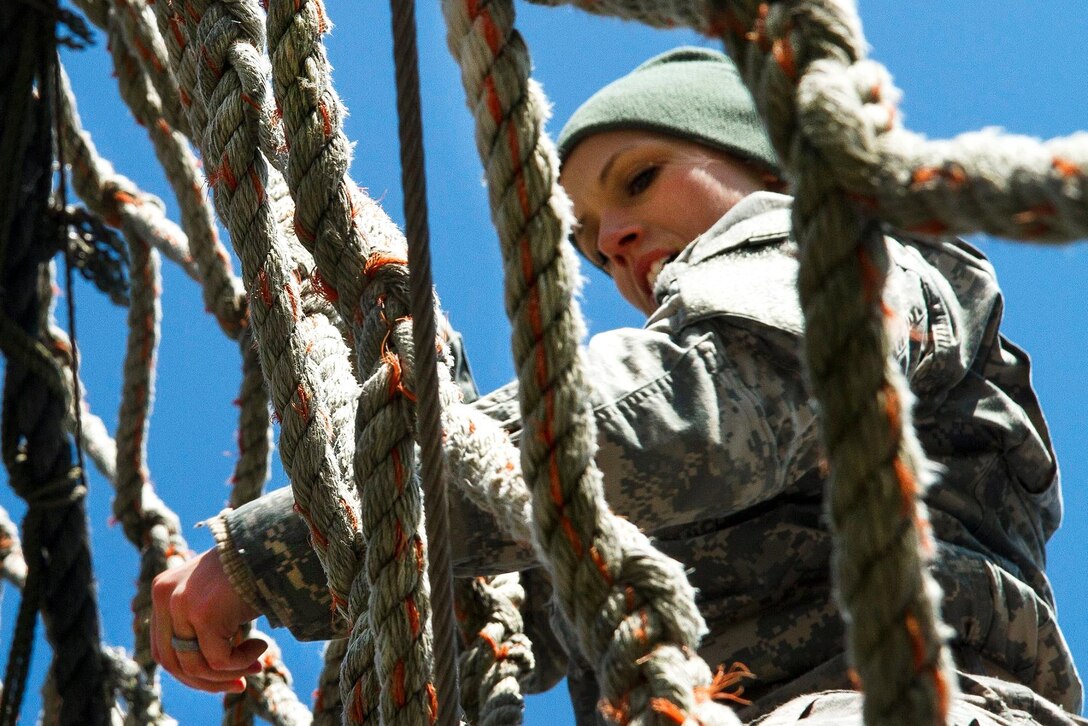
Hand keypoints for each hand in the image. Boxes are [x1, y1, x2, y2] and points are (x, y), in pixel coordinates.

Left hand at [151, 547, 267, 692]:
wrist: (272, 547)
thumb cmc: (251, 570)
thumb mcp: (216, 596)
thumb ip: (200, 624)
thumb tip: (207, 672)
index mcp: (163, 591)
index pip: (164, 648)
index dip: (191, 672)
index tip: (224, 679)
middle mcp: (164, 596)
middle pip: (174, 662)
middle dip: (208, 681)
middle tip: (240, 685)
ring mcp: (181, 604)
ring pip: (196, 665)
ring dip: (230, 673)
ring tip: (257, 663)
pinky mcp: (203, 614)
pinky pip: (218, 659)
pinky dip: (242, 662)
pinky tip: (261, 645)